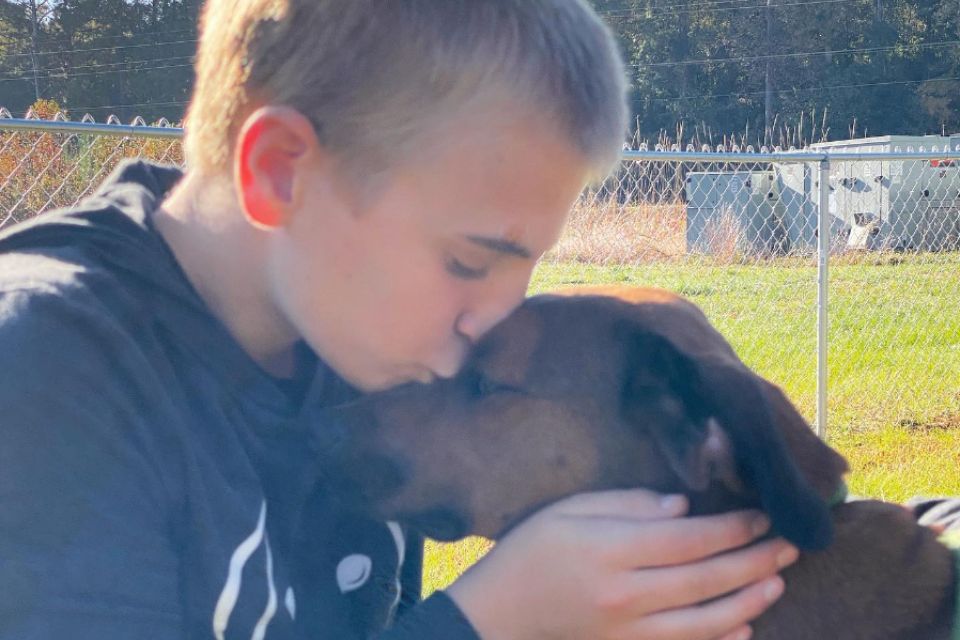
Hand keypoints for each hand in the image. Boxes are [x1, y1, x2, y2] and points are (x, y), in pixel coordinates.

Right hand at [446, 489, 797, 639]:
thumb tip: (682, 506)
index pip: (686, 539)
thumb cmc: (531, 551)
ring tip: (777, 581)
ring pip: (703, 621)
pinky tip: (745, 627)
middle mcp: (624, 595)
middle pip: (704, 579)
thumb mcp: (568, 510)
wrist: (500, 614)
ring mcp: (628, 631)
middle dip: (753, 560)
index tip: (761, 514)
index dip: (731, 528)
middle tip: (790, 544)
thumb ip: (625, 504)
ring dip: (748, 601)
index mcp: (609, 551)